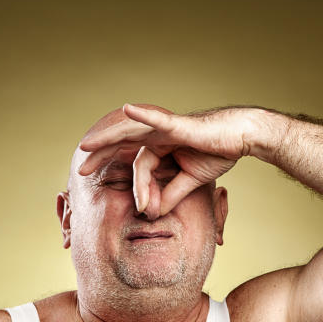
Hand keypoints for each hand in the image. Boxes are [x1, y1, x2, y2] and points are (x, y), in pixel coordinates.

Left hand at [78, 104, 262, 218]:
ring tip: (87, 146)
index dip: (138, 190)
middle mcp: (158, 134)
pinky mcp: (179, 125)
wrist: (242, 139)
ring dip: (107, 138)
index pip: (140, 169)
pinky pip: (157, 120)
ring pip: (130, 132)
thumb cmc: (218, 152)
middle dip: (100, 156)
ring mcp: (167, 128)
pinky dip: (141, 115)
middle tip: (80, 170)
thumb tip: (153, 212)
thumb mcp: (189, 181)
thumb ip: (170, 194)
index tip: (144, 209)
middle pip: (122, 144)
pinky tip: (125, 109)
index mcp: (160, 146)